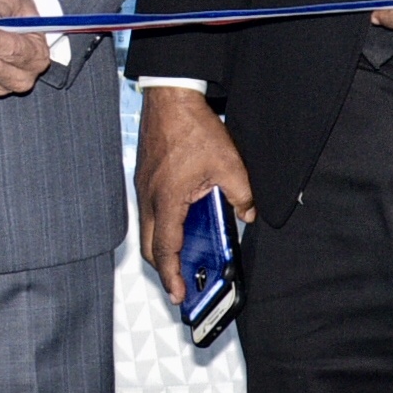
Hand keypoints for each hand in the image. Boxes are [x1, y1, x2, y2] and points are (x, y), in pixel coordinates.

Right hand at [135, 87, 255, 306]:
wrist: (170, 98)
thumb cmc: (192, 128)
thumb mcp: (230, 165)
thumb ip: (241, 195)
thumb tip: (248, 213)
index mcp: (167, 200)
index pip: (165, 249)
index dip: (172, 276)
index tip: (179, 294)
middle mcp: (149, 197)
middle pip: (150, 246)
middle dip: (164, 268)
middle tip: (181, 282)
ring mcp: (143, 187)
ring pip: (148, 229)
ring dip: (163, 246)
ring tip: (184, 256)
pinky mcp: (144, 178)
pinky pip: (150, 211)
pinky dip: (162, 225)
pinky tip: (182, 222)